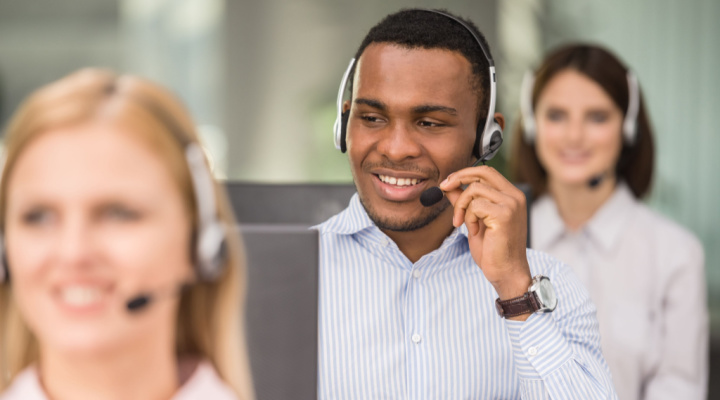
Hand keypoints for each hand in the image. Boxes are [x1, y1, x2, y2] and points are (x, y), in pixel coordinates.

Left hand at [440, 165, 531, 301]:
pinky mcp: (504, 214)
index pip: (487, 172)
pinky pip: (475, 206)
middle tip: (443, 189)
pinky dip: (468, 218)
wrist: (506, 272)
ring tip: (463, 224)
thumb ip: (465, 202)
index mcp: (511, 195)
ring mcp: (511, 204)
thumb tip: (449, 186)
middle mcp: (514, 196)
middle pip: (481, 173)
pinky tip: (474, 232)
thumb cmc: (492, 250)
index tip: (447, 183)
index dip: (465, 173)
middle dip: (458, 178)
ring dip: (461, 207)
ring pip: (474, 190)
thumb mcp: (474, 221)